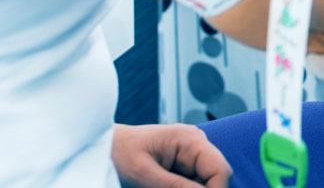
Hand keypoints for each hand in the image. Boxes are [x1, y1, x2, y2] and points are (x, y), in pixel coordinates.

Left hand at [111, 123, 231, 187]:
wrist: (104, 147)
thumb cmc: (119, 155)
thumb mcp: (145, 176)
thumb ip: (176, 187)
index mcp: (190, 140)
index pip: (220, 170)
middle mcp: (196, 144)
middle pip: (216, 178)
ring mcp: (191, 154)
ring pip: (205, 183)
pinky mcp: (184, 165)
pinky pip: (193, 183)